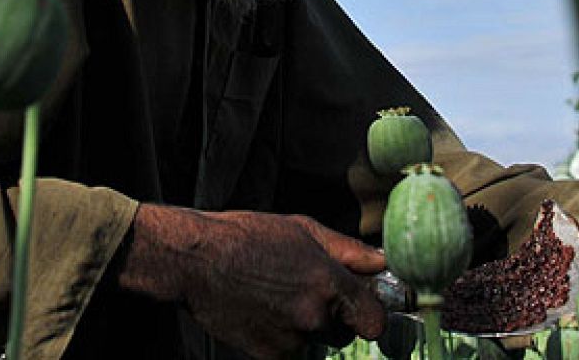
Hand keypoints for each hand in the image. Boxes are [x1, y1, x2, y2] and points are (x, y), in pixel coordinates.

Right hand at [113, 204, 387, 358]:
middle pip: (344, 333)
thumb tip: (382, 263)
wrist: (196, 262)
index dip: (371, 314)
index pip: (376, 321)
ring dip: (306, 328)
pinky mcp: (268, 356)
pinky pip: (290, 353)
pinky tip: (262, 312)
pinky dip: (281, 338)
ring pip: (315, 342)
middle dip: (334, 318)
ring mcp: (291, 340)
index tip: (363, 307)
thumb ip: (349, 251)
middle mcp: (314, 317)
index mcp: (329, 283)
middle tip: (306, 292)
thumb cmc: (248, 237)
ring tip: (277, 297)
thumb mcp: (303, 230)